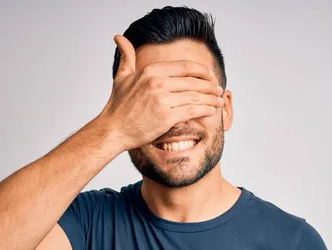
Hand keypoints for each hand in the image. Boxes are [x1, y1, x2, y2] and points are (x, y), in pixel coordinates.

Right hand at [99, 34, 223, 151]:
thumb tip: (119, 37)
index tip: (210, 75)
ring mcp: (162, 100)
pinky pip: (192, 110)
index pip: (184, 66)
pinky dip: (205, 109)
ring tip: (218, 100)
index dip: (201, 70)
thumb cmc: (117, 106)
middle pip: (193, 81)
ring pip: (195, 96)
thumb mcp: (121, 77)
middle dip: (210, 85)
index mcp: (150, 71)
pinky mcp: (166, 117)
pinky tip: (211, 109)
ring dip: (211, 98)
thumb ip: (126, 57)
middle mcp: (157, 83)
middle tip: (218, 88)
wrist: (113, 130)